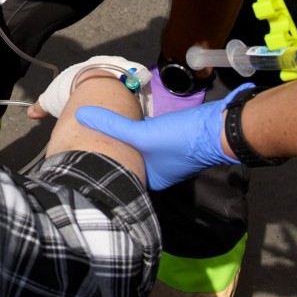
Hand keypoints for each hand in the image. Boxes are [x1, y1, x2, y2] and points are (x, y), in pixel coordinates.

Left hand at [75, 83, 251, 190]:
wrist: (218, 130)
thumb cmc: (180, 140)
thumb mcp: (143, 133)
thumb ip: (112, 125)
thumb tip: (80, 116)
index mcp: (149, 180)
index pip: (118, 172)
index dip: (99, 162)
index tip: (78, 150)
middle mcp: (156, 174)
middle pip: (127, 160)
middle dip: (109, 149)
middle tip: (84, 136)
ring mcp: (166, 160)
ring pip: (137, 149)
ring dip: (123, 139)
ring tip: (99, 126)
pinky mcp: (172, 145)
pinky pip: (147, 140)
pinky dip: (137, 132)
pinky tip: (127, 120)